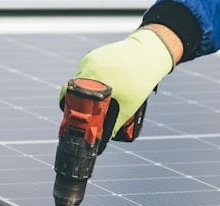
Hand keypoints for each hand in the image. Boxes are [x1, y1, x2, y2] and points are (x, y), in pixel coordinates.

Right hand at [60, 27, 176, 134]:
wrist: (149, 52)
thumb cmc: (142, 79)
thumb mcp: (129, 106)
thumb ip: (115, 124)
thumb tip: (105, 138)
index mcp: (94, 78)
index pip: (70, 97)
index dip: (72, 111)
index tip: (77, 120)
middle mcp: (88, 66)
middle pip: (73, 90)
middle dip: (79, 103)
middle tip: (88, 113)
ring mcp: (90, 59)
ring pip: (80, 81)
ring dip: (86, 92)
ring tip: (101, 98)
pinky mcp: (94, 55)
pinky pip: (87, 72)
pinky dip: (92, 81)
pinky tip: (106, 85)